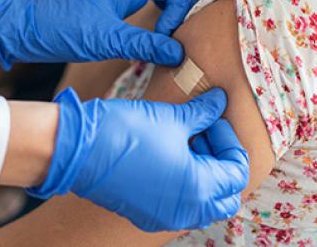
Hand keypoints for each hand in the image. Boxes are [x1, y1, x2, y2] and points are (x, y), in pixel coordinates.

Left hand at [0, 0, 203, 69]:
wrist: (30, 27)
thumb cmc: (63, 30)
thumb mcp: (105, 40)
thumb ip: (144, 45)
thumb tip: (178, 53)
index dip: (181, 8)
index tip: (166, 35)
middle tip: (184, 24)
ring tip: (174, 26)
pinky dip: (167, 2)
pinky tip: (161, 24)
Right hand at [28, 87, 248, 231]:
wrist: (80, 149)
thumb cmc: (129, 131)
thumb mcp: (173, 118)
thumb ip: (204, 112)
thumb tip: (220, 100)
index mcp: (199, 189)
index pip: (237, 171)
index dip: (229, 141)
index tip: (214, 118)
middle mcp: (185, 211)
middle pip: (225, 194)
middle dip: (222, 162)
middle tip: (206, 132)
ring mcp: (164, 217)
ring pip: (204, 202)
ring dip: (205, 172)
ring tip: (188, 138)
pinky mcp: (146, 213)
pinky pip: (180, 205)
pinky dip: (186, 182)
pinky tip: (171, 152)